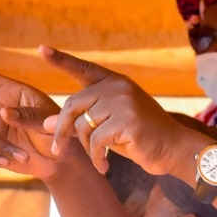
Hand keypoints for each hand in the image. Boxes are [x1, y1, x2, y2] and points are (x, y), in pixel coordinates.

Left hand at [37, 46, 204, 175]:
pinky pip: (96, 141)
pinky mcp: (127, 121)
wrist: (174, 149)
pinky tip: (103, 167)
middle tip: (56, 149)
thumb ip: (82, 121)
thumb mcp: (108, 127)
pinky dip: (96, 158)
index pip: (83, 69)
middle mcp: (118, 87)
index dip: (61, 60)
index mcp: (115, 82)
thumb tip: (48, 124)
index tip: (42, 50)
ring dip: (86, 148)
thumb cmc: (141, 138)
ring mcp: (123, 102)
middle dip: (62, 129)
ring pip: (83, 126)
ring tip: (97, 159)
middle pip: (73, 104)